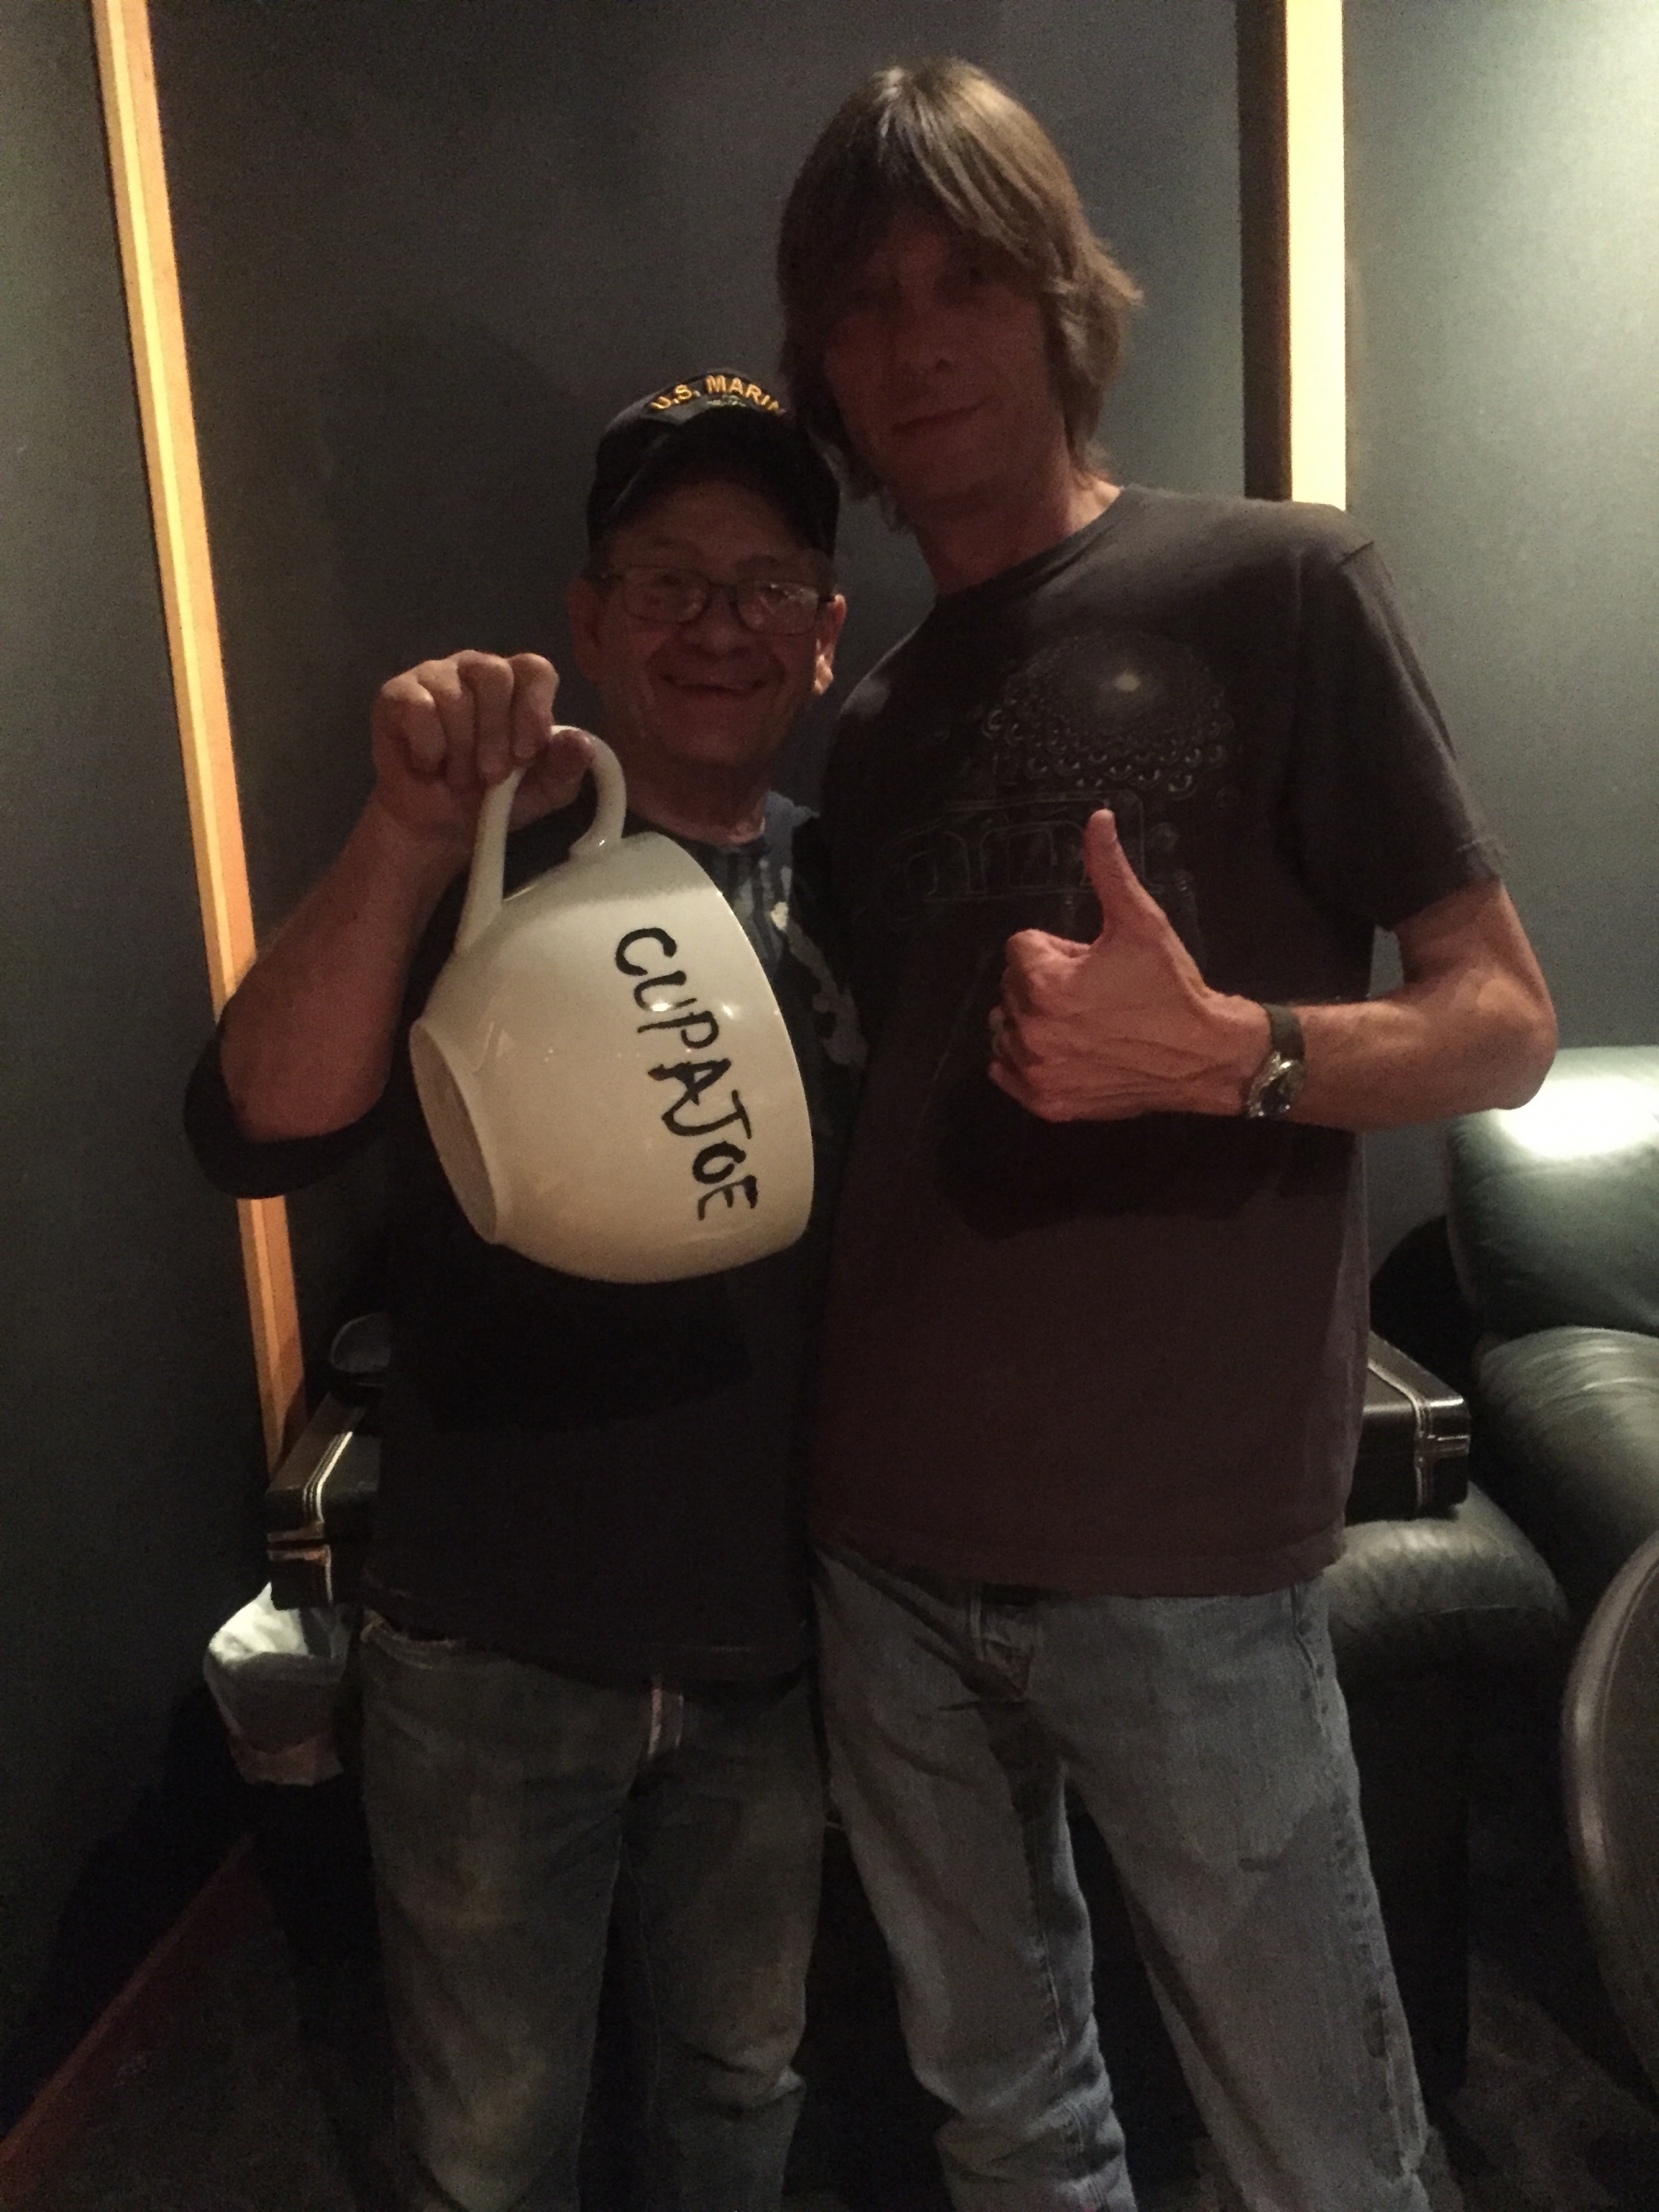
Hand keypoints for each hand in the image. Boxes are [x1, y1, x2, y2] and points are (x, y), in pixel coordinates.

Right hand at [369, 650, 593, 856]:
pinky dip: (429, 748)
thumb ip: (564, 768)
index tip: (528, 752)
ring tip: (460, 776)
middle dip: (495, 733)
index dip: (533, 708)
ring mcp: (435, 677)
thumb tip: (581, 742)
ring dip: (461, 750)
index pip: (535, 668)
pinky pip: (419, 709)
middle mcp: (476, 670)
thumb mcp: (541, 794)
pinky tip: (429, 765)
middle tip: (492, 775)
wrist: (437, 826)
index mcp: (517, 685)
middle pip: (493, 674)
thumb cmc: (492, 800)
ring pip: (454, 696)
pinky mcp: (397, 694)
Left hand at [987, 810, 1263, 1120]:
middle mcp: (1030, 1030)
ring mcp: (1036, 1072)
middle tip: (1097, 993)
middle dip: (1047, 983)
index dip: (1060, 951)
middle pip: (1014, 987)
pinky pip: (1008, 1073)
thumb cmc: (1171, 987)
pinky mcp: (1046, 1103)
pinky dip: (1028, 1062)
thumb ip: (1109, 870)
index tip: (1094, 964)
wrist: (1205, 1056)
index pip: (1021, 948)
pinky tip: (1067, 1051)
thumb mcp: (1141, 921)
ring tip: (1086, 1023)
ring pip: (1009, 1028)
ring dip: (1035, 1021)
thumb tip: (1097, 817)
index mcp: (1043, 984)